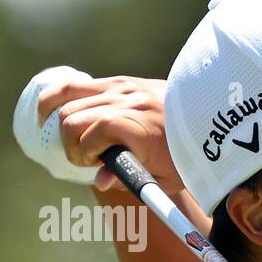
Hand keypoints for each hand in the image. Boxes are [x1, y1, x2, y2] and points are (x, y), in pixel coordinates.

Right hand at [35, 74, 184, 196]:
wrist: (211, 120)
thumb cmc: (189, 157)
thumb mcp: (166, 179)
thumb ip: (131, 180)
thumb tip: (99, 180)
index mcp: (141, 128)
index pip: (90, 136)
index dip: (83, 156)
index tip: (93, 167)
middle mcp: (128, 102)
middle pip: (72, 119)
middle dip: (70, 145)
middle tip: (85, 159)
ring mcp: (122, 87)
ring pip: (67, 101)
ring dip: (62, 126)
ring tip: (73, 143)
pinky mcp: (119, 81)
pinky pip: (74, 85)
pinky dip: (56, 100)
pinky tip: (50, 116)